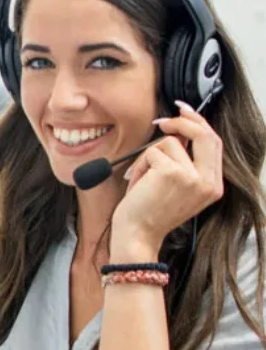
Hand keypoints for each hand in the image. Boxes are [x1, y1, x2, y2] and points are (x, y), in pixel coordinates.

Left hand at [110, 100, 223, 258]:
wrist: (136, 237)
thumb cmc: (149, 214)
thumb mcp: (176, 188)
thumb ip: (185, 161)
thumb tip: (179, 130)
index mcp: (212, 186)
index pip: (214, 144)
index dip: (200, 124)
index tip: (185, 112)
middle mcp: (207, 182)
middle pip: (204, 134)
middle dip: (182, 121)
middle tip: (163, 120)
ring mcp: (192, 177)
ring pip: (170, 142)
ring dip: (149, 157)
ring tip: (142, 179)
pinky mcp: (172, 172)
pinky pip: (152, 152)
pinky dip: (139, 165)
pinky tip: (137, 184)